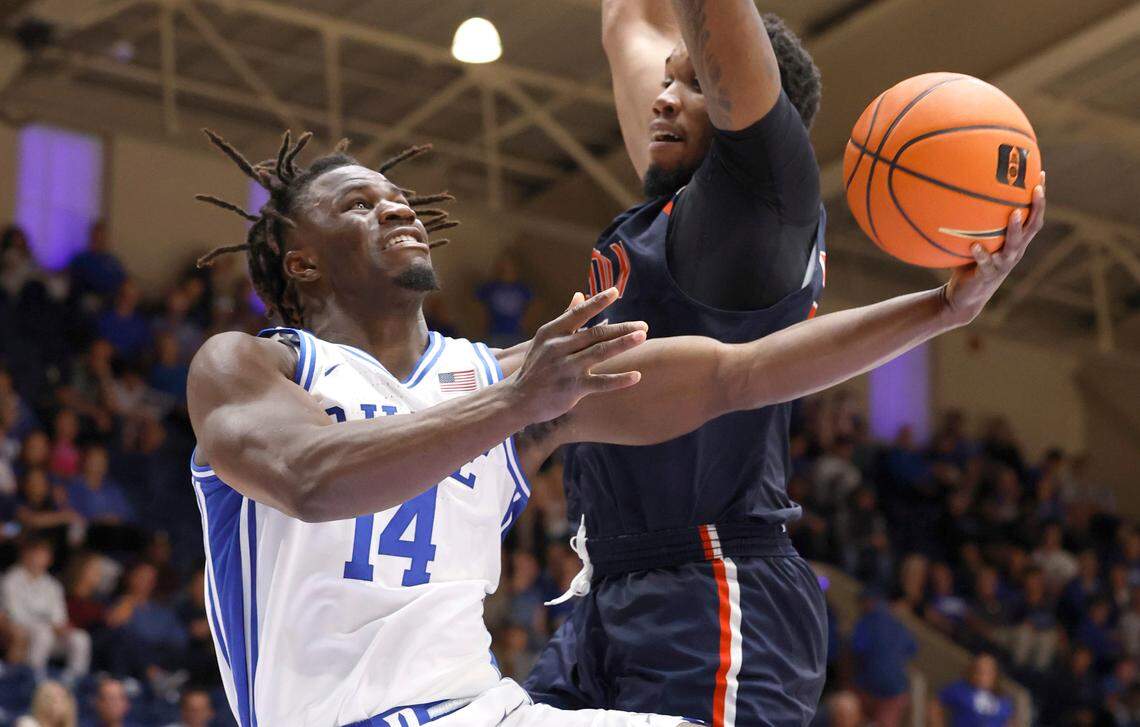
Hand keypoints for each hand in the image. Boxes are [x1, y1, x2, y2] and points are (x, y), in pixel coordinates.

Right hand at [509, 288, 646, 423]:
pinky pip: (600, 383)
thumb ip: (566, 317)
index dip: (596, 302)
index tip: (614, 291)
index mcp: (553, 333)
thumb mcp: (545, 339)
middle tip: (643, 325)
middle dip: (621, 328)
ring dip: (622, 344)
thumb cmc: (536, 366)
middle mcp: (559, 348)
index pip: (578, 313)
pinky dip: (618, 380)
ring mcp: (566, 368)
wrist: (518, 399)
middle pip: (595, 334)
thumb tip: (579, 294)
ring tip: (642, 336)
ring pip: (599, 353)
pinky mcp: (572, 388)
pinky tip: (636, 375)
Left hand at [942, 172, 1045, 324]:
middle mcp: (1014, 252)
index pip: (1033, 217)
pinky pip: (985, 264)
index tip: (1041, 175)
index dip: (1039, 198)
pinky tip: (975, 245)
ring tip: (1014, 213)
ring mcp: (1002, 265)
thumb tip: (961, 191)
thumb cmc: (970, 263)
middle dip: (1036, 208)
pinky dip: (981, 254)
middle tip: (1036, 189)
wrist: (965, 296)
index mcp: (1015, 242)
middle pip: (1032, 228)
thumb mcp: (977, 239)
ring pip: (1013, 246)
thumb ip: (975, 222)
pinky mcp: (986, 276)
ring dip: (1015, 229)